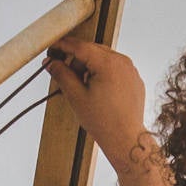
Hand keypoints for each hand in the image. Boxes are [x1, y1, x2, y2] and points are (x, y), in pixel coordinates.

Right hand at [43, 41, 147, 168]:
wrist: (125, 139)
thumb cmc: (103, 122)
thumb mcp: (76, 97)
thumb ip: (62, 75)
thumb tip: (51, 63)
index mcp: (108, 63)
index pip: (80, 46)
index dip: (64, 46)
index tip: (53, 49)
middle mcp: (122, 61)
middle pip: (93, 51)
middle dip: (77, 60)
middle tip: (65, 74)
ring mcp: (130, 69)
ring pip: (104, 59)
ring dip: (90, 67)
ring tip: (83, 89)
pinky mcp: (134, 79)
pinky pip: (115, 69)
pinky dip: (103, 74)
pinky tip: (97, 92)